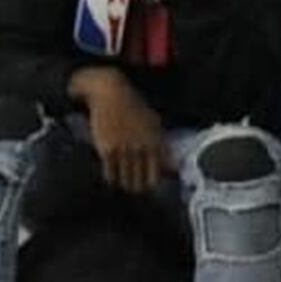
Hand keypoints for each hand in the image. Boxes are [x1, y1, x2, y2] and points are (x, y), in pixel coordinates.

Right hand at [73, 69, 168, 194]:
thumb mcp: (155, 124)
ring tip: (123, 183)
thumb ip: (163, 146)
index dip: (150, 187)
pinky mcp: (107, 150)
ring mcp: (124, 151)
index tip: (146, 187)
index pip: (155, 179)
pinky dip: (111, 179)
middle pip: (139, 184)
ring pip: (124, 182)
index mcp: (155, 145)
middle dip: (136, 188)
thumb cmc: (134, 107)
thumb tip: (172, 167)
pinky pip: (110, 175)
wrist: (111, 93)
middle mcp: (140, 150)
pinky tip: (112, 177)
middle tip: (133, 187)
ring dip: (124, 185)